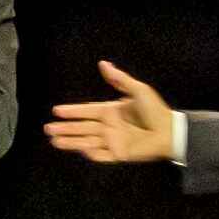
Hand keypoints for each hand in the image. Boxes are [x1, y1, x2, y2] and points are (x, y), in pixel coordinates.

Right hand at [45, 60, 179, 165]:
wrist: (170, 132)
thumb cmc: (155, 110)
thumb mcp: (138, 90)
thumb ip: (119, 79)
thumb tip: (103, 63)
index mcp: (110, 111)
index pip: (86, 111)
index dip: (72, 111)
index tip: (56, 110)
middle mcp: (108, 126)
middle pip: (82, 127)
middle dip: (65, 128)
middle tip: (48, 128)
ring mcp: (112, 141)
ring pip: (86, 141)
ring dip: (71, 141)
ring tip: (54, 141)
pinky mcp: (119, 154)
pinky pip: (101, 155)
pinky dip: (90, 153)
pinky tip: (79, 150)